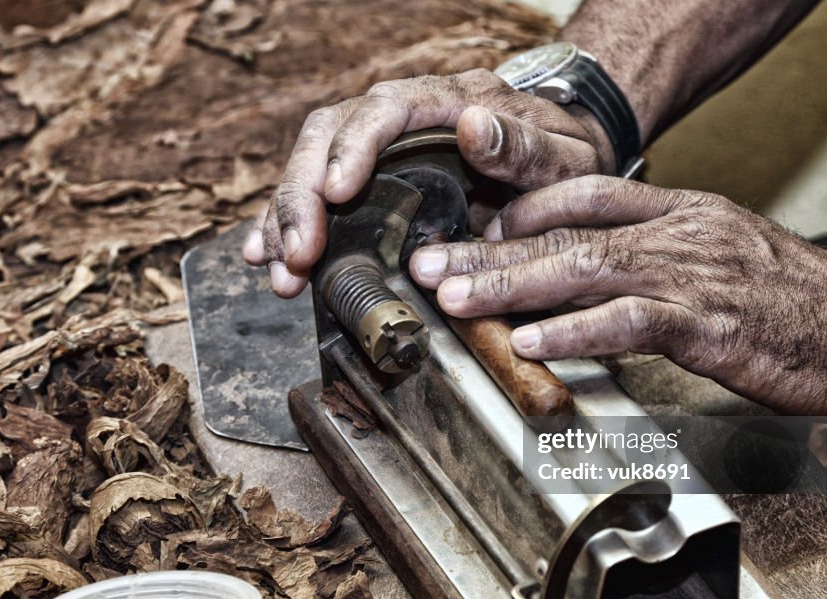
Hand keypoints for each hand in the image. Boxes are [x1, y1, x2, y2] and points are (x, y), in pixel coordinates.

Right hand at [242, 69, 616, 296]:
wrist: (560, 159)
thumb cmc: (562, 157)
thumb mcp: (561, 156)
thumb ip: (523, 146)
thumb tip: (473, 124)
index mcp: (448, 101)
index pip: (385, 108)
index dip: (353, 147)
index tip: (336, 193)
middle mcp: (403, 117)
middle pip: (329, 135)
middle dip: (302, 195)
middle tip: (296, 254)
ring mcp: (380, 147)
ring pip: (311, 165)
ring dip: (285, 218)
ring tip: (278, 270)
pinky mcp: (368, 180)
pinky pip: (315, 195)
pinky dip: (285, 225)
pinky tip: (264, 256)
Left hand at [408, 176, 826, 414]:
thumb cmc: (798, 305)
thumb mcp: (722, 264)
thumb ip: (656, 266)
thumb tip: (594, 287)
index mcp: (682, 212)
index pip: (585, 194)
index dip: (522, 209)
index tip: (476, 228)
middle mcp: (681, 231)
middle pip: (565, 231)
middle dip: (488, 248)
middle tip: (428, 263)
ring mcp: (695, 273)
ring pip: (584, 268)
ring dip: (512, 285)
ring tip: (454, 297)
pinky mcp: (713, 322)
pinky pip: (630, 321)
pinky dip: (574, 331)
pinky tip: (529, 342)